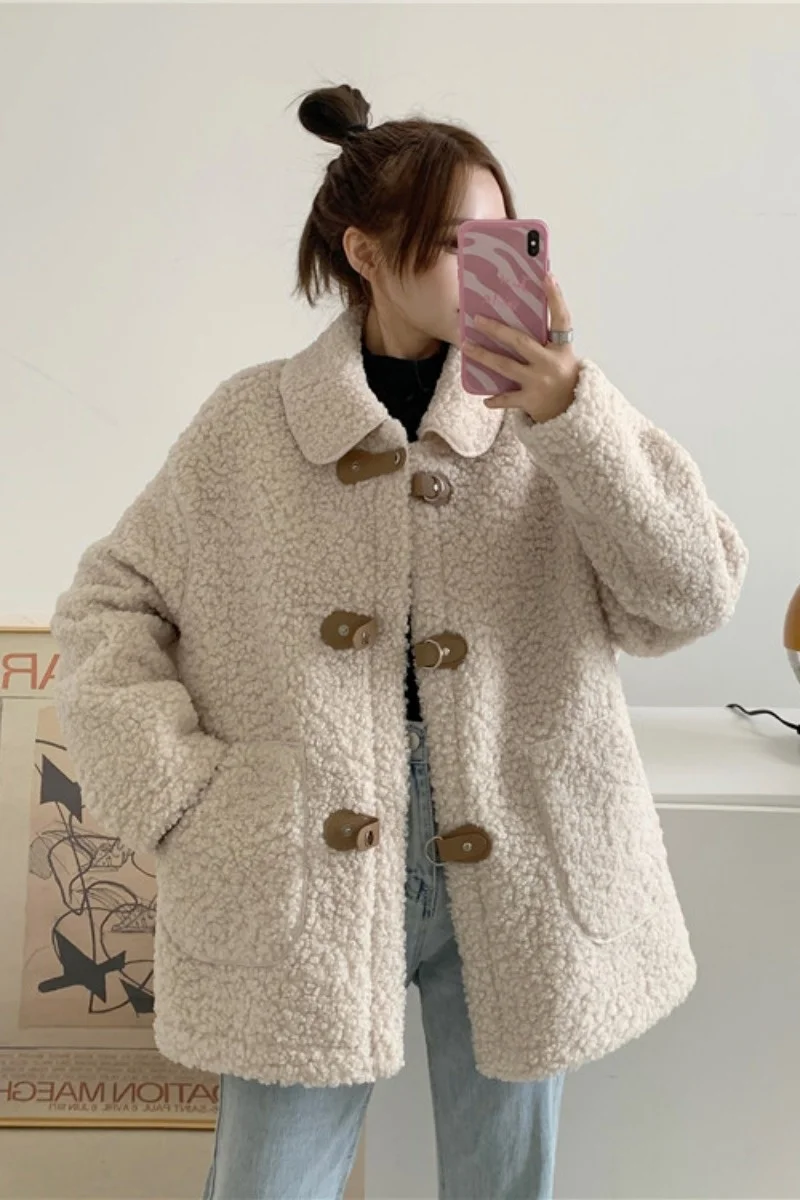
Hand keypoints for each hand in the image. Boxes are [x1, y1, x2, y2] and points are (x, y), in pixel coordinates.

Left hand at [461, 273, 580, 422]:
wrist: (574, 411)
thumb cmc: (562, 377)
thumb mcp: (561, 355)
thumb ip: (546, 340)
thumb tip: (522, 314)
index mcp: (562, 348)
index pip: (561, 319)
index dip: (555, 297)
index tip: (547, 276)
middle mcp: (551, 363)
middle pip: (520, 342)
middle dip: (496, 330)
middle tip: (477, 319)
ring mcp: (540, 382)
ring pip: (506, 367)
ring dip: (484, 356)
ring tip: (467, 347)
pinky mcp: (531, 401)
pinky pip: (507, 399)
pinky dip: (496, 400)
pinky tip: (485, 399)